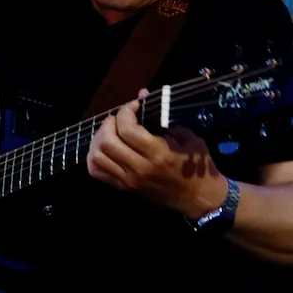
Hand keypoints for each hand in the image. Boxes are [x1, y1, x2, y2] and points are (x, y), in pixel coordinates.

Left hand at [87, 89, 227, 218]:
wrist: (198, 198)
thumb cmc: (197, 167)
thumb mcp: (188, 138)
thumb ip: (164, 116)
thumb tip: (142, 93)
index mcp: (159, 154)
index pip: (128, 130)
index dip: (125, 112)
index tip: (133, 106)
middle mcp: (140, 168)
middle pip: (107, 142)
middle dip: (109, 123)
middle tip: (119, 118)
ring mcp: (129, 180)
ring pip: (97, 157)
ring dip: (98, 139)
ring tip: (110, 131)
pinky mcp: (124, 189)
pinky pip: (97, 173)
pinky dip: (94, 158)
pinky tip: (103, 148)